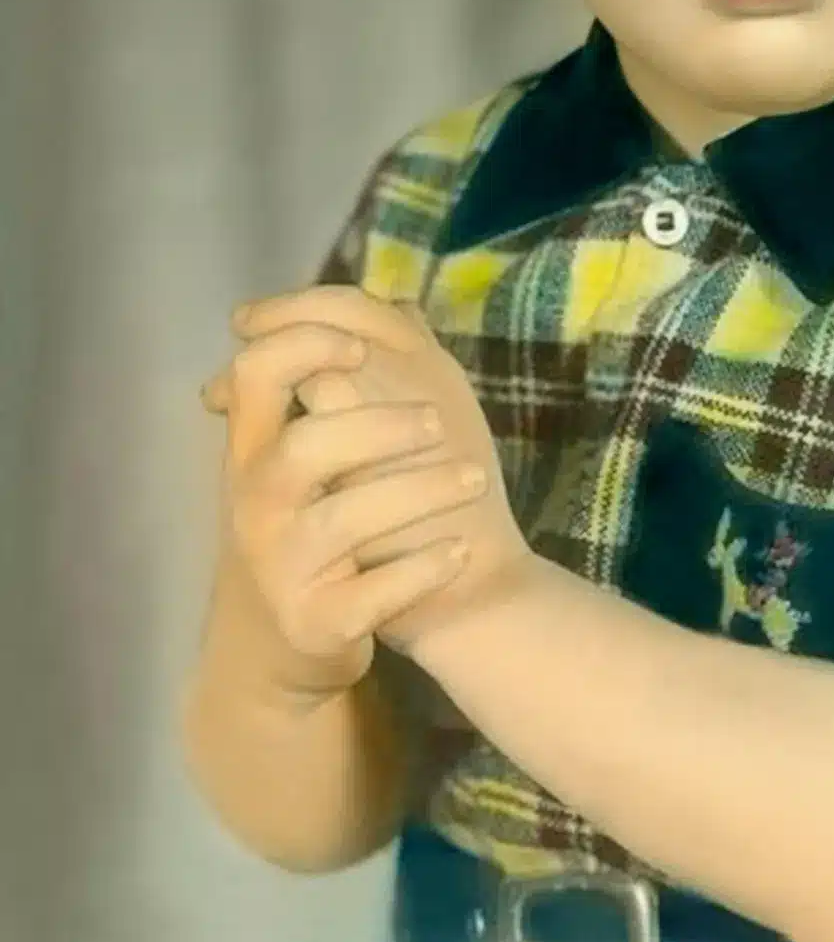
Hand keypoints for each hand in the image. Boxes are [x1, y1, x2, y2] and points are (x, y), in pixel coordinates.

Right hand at [208, 286, 533, 654]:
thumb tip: (400, 302)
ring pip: (346, 521)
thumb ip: (343, 380)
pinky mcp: (317, 623)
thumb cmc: (315, 521)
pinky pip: (372, 596)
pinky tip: (459, 552)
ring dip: (420, 492)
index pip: (257, 374)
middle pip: (306, 447)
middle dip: (379, 427)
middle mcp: (256, 504)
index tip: (359, 351)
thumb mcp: (309, 453)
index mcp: (254, 448)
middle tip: (437, 422)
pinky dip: (422, 571)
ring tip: (472, 479)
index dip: (305, 347)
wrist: (293, 639)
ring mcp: (282, 568)